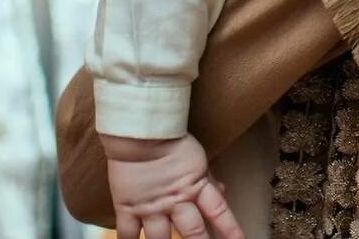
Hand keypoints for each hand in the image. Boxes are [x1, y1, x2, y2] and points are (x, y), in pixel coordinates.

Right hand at [100, 133, 241, 238]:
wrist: (138, 130)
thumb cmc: (171, 141)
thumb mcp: (196, 159)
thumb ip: (208, 180)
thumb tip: (223, 192)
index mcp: (196, 186)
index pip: (219, 212)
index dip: (230, 230)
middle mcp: (175, 201)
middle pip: (192, 232)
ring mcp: (151, 207)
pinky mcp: (127, 207)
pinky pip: (128, 233)